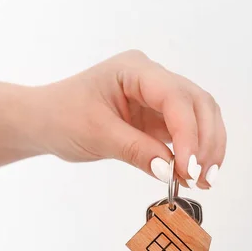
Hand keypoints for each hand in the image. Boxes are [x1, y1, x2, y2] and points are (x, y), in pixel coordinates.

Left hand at [27, 50, 225, 188]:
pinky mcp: (158, 118)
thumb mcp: (96, 135)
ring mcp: (157, 97)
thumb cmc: (61, 118)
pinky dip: (195, 152)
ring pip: (200, 116)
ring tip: (203, 180)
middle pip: (198, 102)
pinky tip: (195, 174)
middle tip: (201, 177)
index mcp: (134, 70)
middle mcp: (152, 78)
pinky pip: (188, 132)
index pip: (174, 97)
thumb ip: (136, 151)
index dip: (188, 132)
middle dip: (206, 140)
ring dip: (208, 147)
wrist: (44, 122)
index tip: (188, 167)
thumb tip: (172, 172)